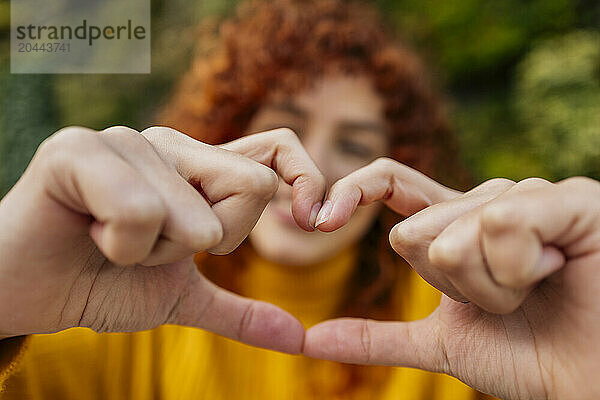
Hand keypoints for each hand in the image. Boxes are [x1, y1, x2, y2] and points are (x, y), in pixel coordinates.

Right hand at [0, 126, 324, 353]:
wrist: (28, 293)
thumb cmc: (100, 283)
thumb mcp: (180, 298)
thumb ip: (240, 312)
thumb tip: (299, 338)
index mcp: (197, 165)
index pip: (278, 149)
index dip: (307, 182)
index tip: (315, 222)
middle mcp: (169, 143)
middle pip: (251, 189)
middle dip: (206, 244)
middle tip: (150, 247)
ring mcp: (124, 140)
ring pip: (196, 215)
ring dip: (156, 254)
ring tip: (113, 243)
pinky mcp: (78, 150)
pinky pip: (140, 212)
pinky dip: (121, 246)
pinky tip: (89, 234)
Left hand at [306, 158, 599, 398]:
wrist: (591, 381)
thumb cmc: (529, 358)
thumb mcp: (442, 344)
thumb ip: (379, 338)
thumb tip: (311, 340)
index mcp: (456, 226)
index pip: (391, 184)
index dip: (353, 191)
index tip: (320, 220)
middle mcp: (487, 202)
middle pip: (414, 234)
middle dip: (454, 289)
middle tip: (507, 302)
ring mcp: (526, 197)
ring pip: (452, 238)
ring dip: (490, 290)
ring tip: (536, 290)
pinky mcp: (566, 199)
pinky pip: (499, 224)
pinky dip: (519, 269)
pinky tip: (557, 269)